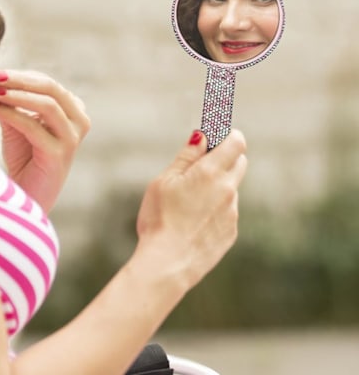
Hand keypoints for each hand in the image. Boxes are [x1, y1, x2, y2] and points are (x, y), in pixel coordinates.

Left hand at [0, 70, 90, 212]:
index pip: (47, 83)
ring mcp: (72, 139)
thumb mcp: (17, 124)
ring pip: (47, 104)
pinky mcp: (59, 155)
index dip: (20, 75)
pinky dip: (11, 114)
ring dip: (16, 94)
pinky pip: (34, 127)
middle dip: (19, 79)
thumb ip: (10, 102)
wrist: (27, 197)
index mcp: (73, 110)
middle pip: (51, 88)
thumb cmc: (24, 159)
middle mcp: (79, 121)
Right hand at [136, 129, 246, 288]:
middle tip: (199, 165)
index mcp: (211, 172)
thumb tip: (202, 135)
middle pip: (239, 162)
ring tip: (189, 201)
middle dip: (225, 157)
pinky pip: (227, 211)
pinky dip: (215, 208)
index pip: (236, 142)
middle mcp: (228, 190)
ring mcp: (232, 213)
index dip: (227, 135)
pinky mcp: (231, 232)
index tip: (214, 136)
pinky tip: (193, 220)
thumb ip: (187, 156)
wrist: (167, 263)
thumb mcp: (165, 180)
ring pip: (231, 188)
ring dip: (217, 186)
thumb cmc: (160, 218)